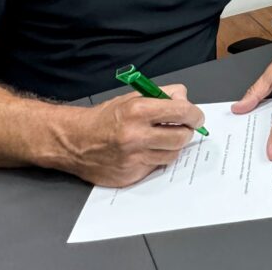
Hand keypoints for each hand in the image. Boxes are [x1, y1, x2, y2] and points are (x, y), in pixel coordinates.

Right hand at [69, 84, 202, 186]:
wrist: (75, 142)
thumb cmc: (105, 118)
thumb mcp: (132, 97)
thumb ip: (162, 95)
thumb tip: (185, 99)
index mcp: (138, 111)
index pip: (182, 112)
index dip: (194, 114)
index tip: (196, 117)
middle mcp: (136, 135)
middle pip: (182, 137)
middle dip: (186, 132)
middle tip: (182, 128)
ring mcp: (133, 158)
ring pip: (172, 154)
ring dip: (172, 147)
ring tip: (161, 139)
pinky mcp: (130, 175)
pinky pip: (156, 167)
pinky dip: (156, 159)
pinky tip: (146, 152)